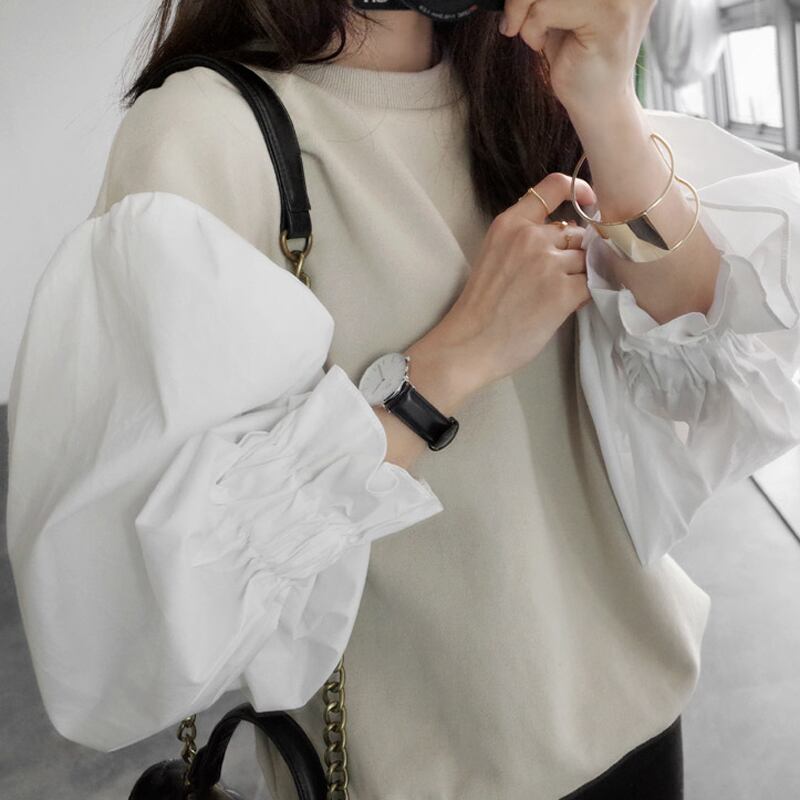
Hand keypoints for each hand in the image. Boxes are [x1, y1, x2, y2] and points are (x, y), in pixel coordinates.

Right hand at [430, 173, 595, 391]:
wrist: (470, 344)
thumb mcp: (494, 255)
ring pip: (587, 260)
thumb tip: (569, 236)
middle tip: (558, 278)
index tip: (589, 204)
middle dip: (575, 253)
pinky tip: (565, 306)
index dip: (579, 191)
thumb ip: (525, 239)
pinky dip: (584, 295)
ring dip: (580, 277)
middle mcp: (531, 237)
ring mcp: (548, 264)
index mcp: (510, 224)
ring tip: (556, 296)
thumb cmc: (480, 307)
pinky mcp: (563, 292)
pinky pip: (591, 284)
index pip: (554, 186)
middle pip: (577, 232)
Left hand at [499, 0, 655, 111]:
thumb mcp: (559, 6)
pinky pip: (548, 7)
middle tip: (513, 20)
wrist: (597, 103)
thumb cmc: (576, 54)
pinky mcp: (611, 16)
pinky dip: (532, 28)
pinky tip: (542, 44)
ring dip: (526, 13)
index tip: (521, 6)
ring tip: (534, 34)